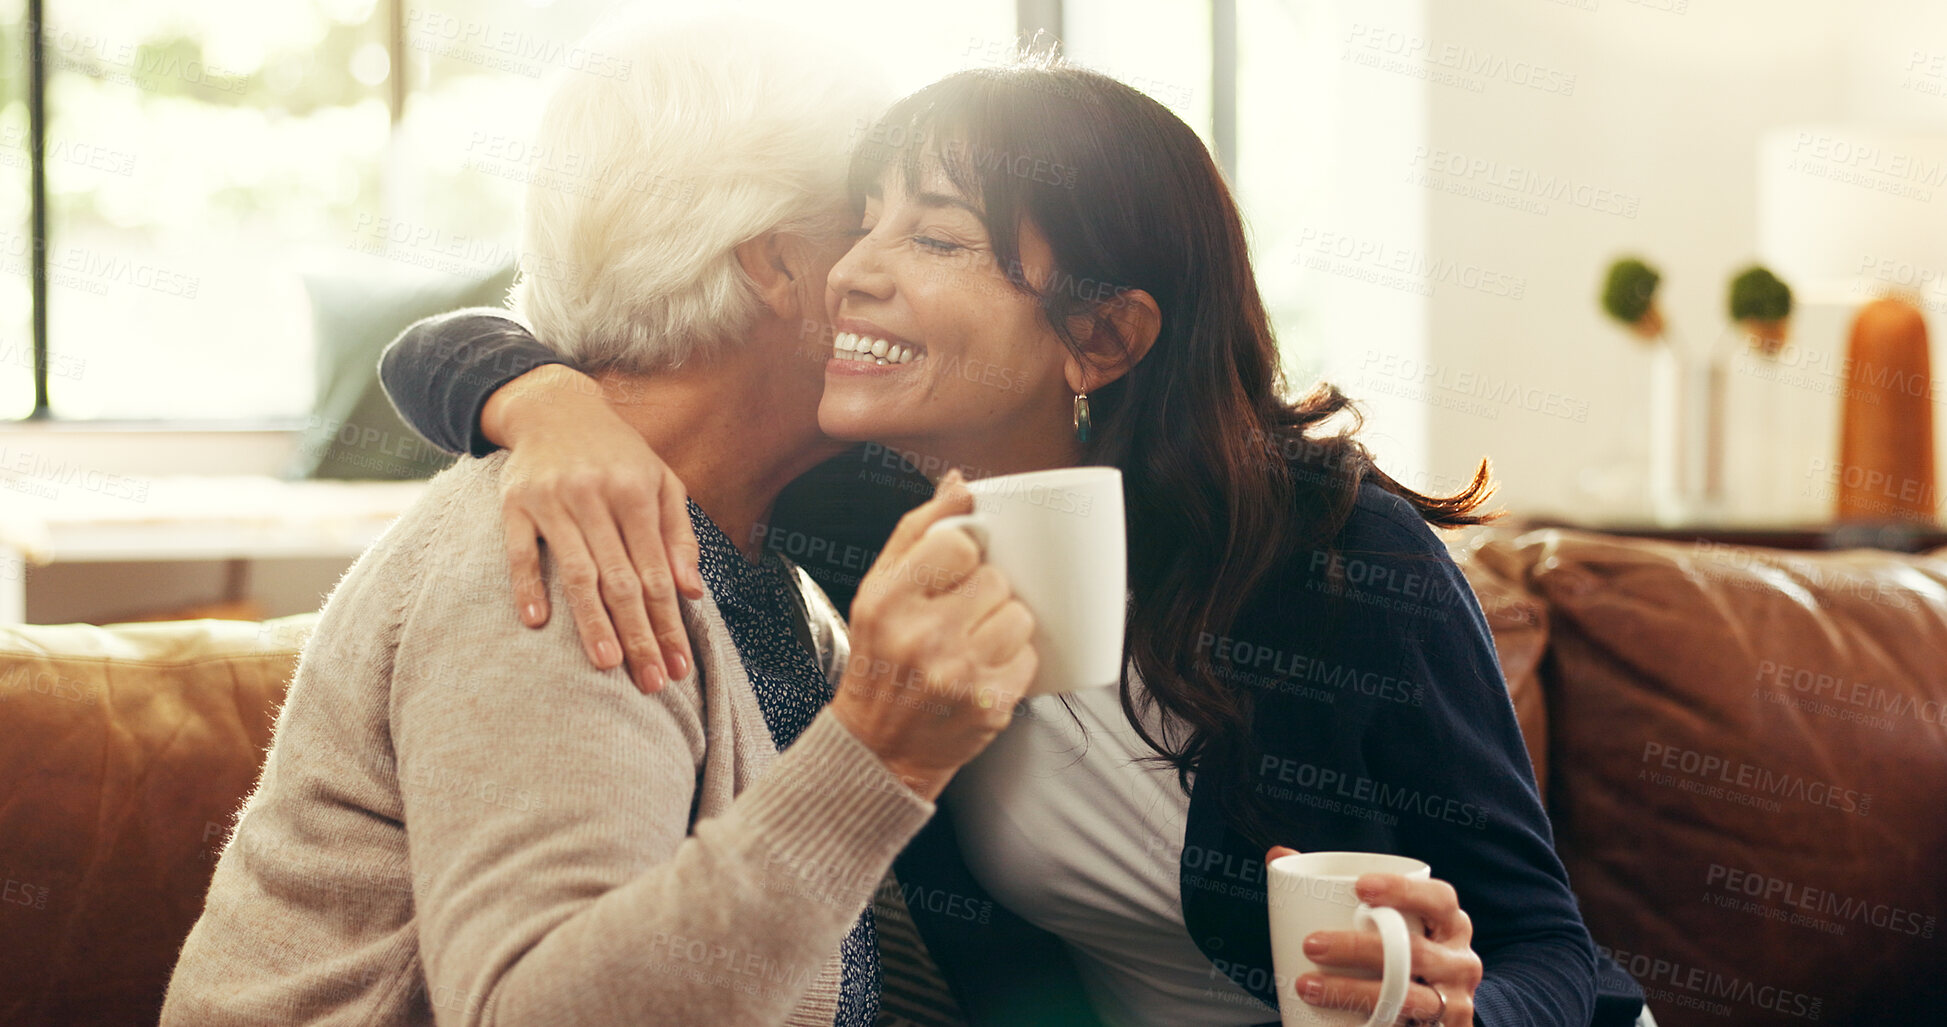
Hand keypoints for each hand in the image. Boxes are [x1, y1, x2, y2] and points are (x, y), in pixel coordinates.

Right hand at [484, 364, 703, 693]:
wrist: (554, 406)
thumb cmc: (618, 453)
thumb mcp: (662, 481)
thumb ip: (679, 535)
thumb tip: (691, 592)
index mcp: (637, 493)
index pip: (657, 572)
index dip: (669, 622)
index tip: (678, 666)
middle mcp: (596, 496)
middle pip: (621, 580)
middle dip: (639, 635)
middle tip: (650, 682)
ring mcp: (553, 501)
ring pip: (576, 571)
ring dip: (591, 622)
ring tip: (606, 664)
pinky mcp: (514, 504)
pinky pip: (519, 551)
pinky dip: (527, 586)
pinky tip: (538, 623)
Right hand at [830, 471, 1037, 800]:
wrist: (877, 748)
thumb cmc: (879, 660)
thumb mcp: (877, 592)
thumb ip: (917, 532)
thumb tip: (961, 484)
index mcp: (888, 600)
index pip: (960, 544)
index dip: (966, 556)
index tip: (955, 573)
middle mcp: (921, 636)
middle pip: (996, 581)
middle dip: (987, 594)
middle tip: (963, 615)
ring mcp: (959, 674)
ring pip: (1019, 617)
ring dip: (1007, 626)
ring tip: (976, 642)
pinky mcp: (989, 706)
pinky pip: (1029, 659)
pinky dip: (1015, 663)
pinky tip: (985, 672)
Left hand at [1267, 846, 1482, 1025]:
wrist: (1430, 1015)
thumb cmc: (1399, 954)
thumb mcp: (1385, 924)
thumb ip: (1334, 891)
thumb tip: (1278, 854)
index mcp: (1450, 923)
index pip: (1439, 898)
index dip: (1403, 890)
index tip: (1359, 888)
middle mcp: (1461, 961)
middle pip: (1416, 951)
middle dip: (1359, 948)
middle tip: (1311, 944)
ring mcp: (1455, 1001)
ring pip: (1408, 997)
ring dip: (1353, 992)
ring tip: (1307, 986)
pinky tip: (1339, 1025)